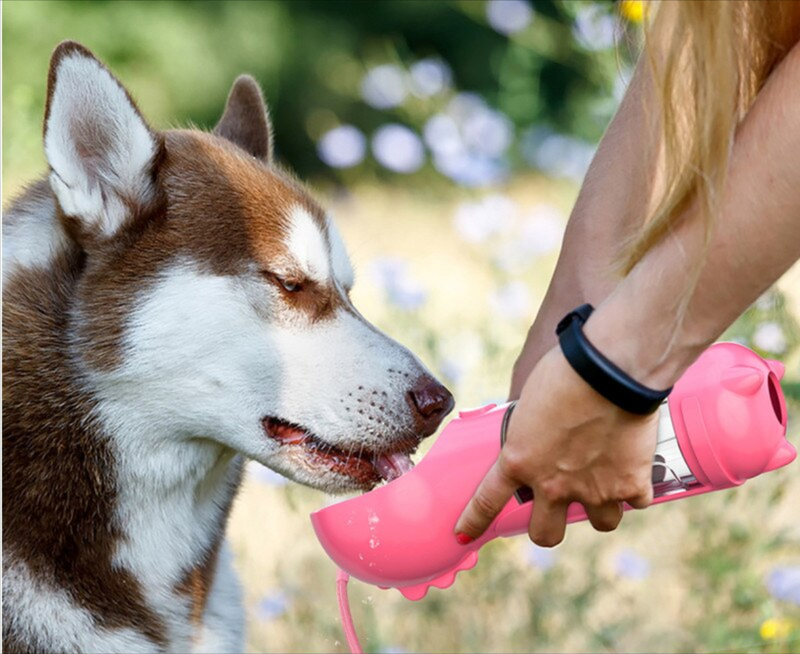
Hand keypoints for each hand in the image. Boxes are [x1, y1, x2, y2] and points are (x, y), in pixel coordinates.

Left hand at [455, 346, 657, 546]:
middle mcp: (553, 485)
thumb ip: (529, 429)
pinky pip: (636, 502)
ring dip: (602, 507)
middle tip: (556, 508)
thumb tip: (535, 433)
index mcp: (519, 461)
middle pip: (545, 534)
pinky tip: (636, 469)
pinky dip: (637, 488)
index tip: (463, 534)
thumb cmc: (564, 372)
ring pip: (601, 523)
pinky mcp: (630, 484)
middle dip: (548, 527)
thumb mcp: (529, 402)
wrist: (609, 371)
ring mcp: (593, 490)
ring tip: (606, 484)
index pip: (487, 501)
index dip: (474, 522)